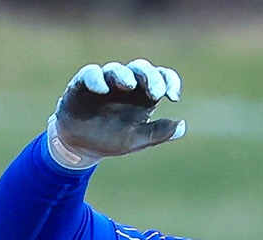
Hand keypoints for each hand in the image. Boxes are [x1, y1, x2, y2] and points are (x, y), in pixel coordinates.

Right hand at [47, 59, 183, 169]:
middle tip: (156, 92)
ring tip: (129, 85)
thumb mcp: (137, 139)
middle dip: (150, 77)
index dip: (169, 81)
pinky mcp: (82, 84)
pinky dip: (96, 78)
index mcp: (143, 94)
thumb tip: (181, 126)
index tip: (172, 97)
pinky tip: (102, 89)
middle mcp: (126, 84)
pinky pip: (90, 74)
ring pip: (116, 69)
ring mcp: (104, 82)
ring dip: (124, 75)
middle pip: (141, 69)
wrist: (80, 147)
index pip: (161, 77)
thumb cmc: (111, 138)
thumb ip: (158, 133)